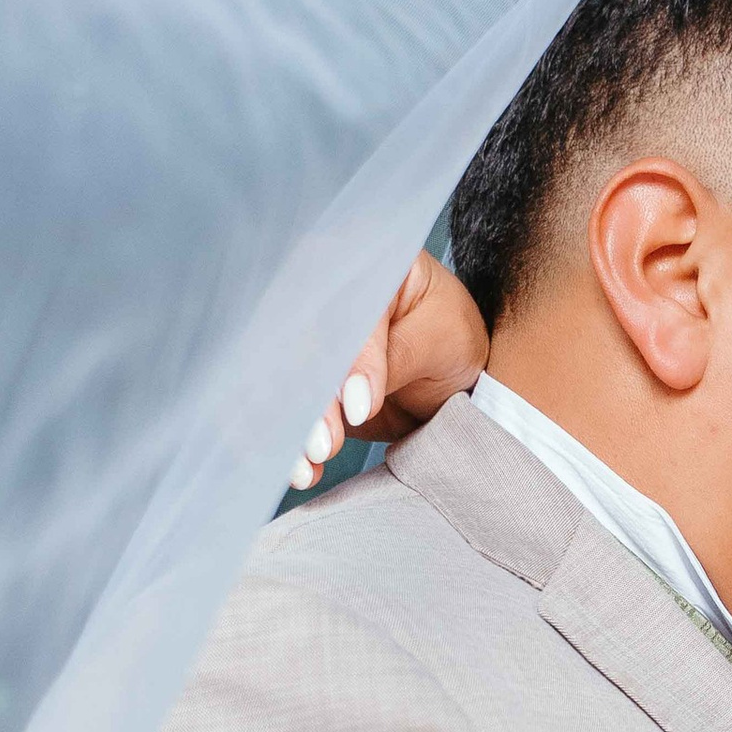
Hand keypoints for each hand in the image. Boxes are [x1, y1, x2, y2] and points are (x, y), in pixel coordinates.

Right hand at [291, 252, 488, 489]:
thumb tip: (353, 401)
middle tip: (324, 443)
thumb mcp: (440, 336)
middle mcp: (318, 294)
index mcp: (356, 261)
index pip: (336, 307)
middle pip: (296, 346)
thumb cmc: (449, 333)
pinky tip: (301, 470)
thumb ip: (396, 358)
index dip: (343, 359)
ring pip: (280, 381)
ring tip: (305, 466)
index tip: (360, 407)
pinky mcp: (300, 381)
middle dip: (307, 402)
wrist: (451, 367)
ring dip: (289, 428)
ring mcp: (304, 339)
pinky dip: (289, 444)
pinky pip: (283, 410)